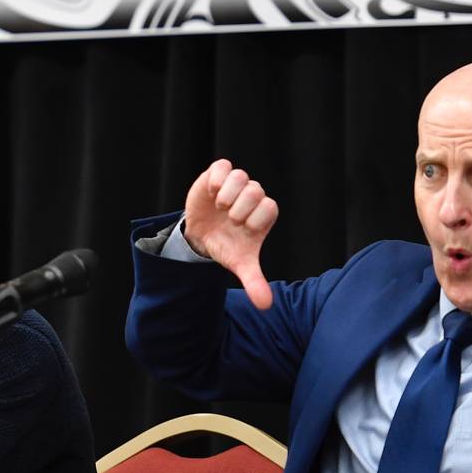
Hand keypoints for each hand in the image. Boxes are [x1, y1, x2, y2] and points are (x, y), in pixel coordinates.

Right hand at [181, 158, 277, 309]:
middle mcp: (253, 196)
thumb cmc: (226, 246)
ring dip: (227, 194)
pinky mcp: (218, 174)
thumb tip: (265, 305)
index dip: (254, 220)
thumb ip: (254, 281)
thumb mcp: (239, 264)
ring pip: (240, 177)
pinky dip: (216, 179)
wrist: (202, 235)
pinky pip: (223, 167)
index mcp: (263, 214)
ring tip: (219, 206)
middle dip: (239, 208)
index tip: (242, 230)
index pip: (270, 207)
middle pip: (256, 190)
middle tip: (228, 219)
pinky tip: (211, 193)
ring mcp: (236, 184)